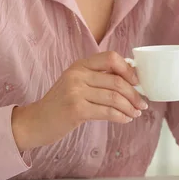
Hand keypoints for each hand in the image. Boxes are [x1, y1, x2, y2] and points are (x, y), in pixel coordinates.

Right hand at [11, 52, 147, 151]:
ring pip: (114, 97)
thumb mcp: (76, 83)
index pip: (110, 57)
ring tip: (136, 113)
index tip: (137, 81)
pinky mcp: (76, 109)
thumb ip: (97, 78)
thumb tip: (130, 78)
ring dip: (130, 107)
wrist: (35, 122)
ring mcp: (76, 91)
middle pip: (116, 80)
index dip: (128, 69)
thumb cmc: (60, 104)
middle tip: (142, 103)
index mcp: (80, 65)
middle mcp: (77, 75)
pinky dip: (121, 116)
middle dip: (134, 94)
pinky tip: (126, 119)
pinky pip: (107, 112)